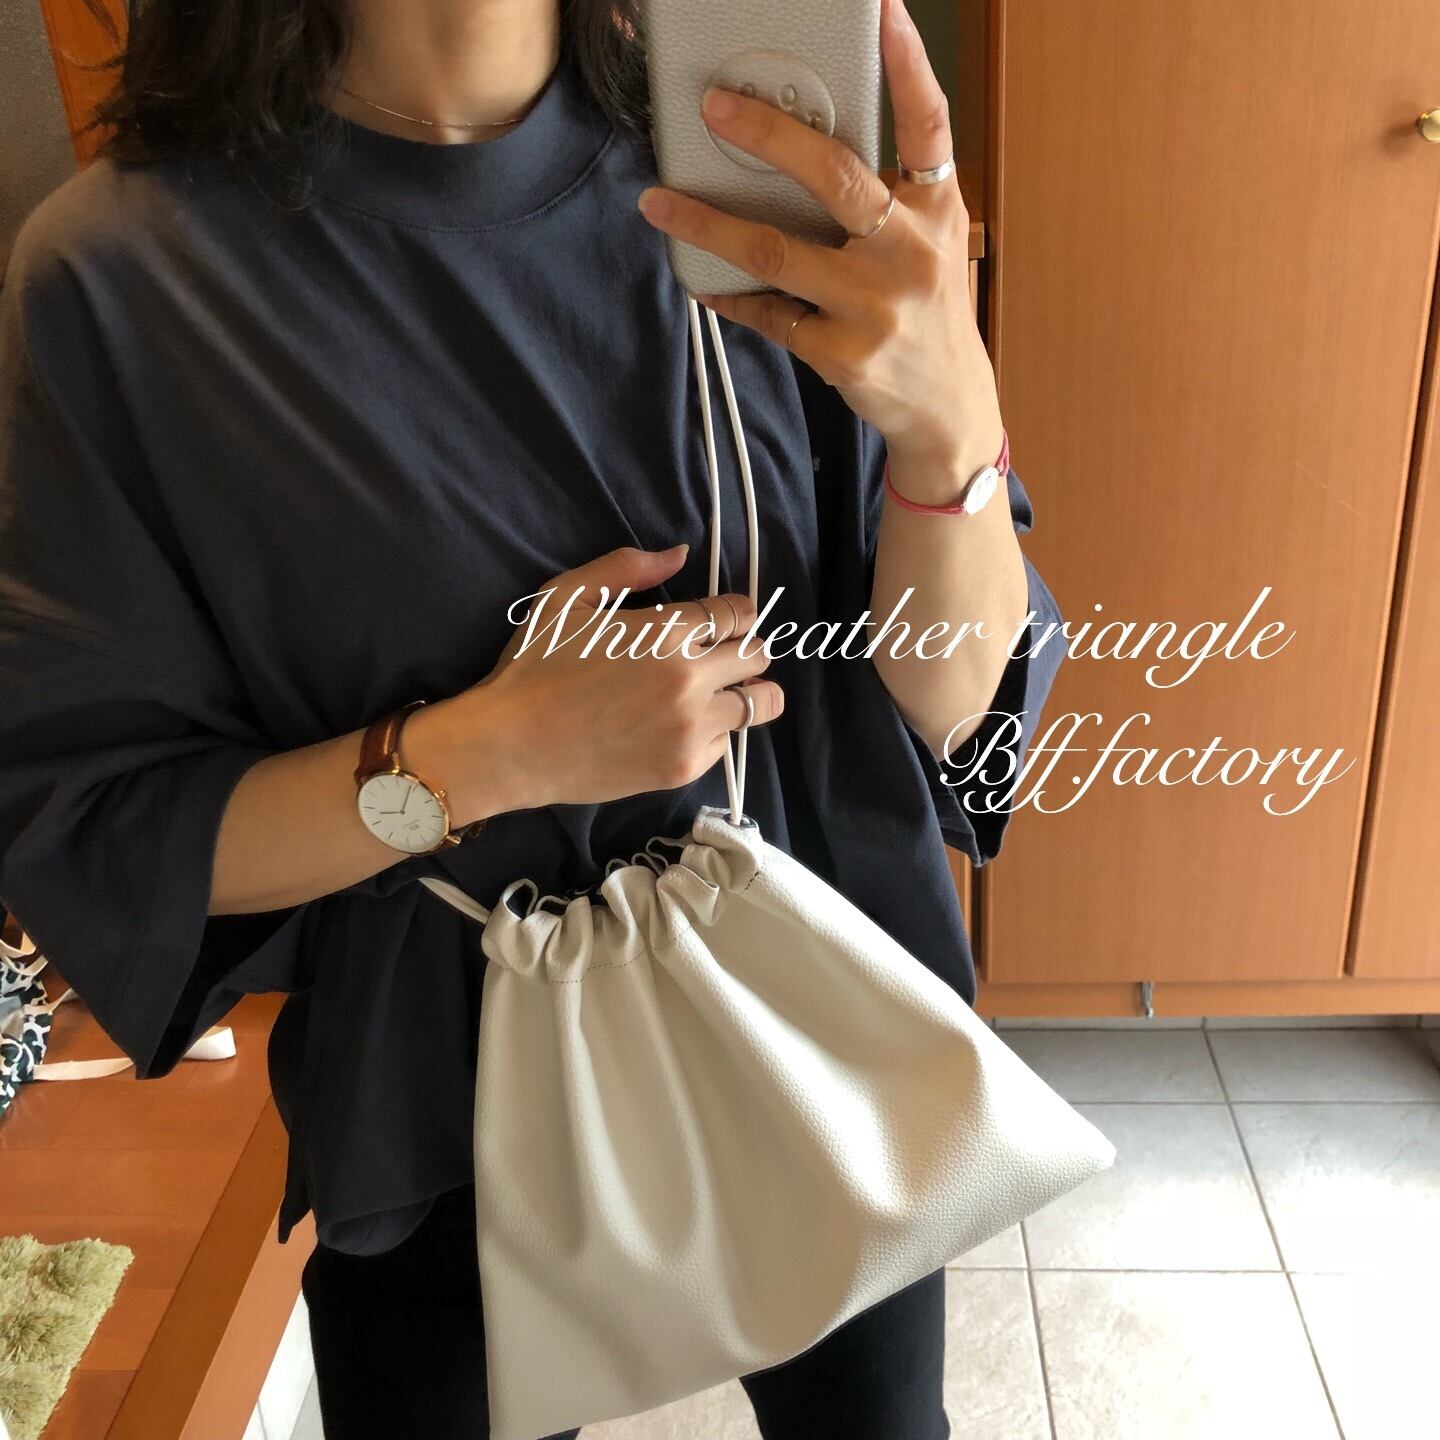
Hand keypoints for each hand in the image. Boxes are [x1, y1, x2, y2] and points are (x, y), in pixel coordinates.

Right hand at [430, 545, 782, 817]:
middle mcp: (689, 679)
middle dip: (746, 648)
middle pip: (759, 655)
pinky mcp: (683, 767)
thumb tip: (680, 555)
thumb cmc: (533, 668)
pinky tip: (681, 725)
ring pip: (760, 703)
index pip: (737, 613)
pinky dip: (715, 731)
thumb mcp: (566, 597)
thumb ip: (626, 568)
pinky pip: (727, 743)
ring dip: (746, 692)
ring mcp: (691, 728)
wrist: (511, 747)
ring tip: (719, 693)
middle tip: (720, 655)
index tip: (722, 620)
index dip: (734, 612)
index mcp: (665, 633)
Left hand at [634, 0, 1003, 480]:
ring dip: (708, 224)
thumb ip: (887, 197)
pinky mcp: (841, 353)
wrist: (946, 404)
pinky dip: (729, 294)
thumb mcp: (930, 242)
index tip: (883, 9)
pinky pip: (768, 313)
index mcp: (937, 210)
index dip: (908, 63)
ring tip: (660, 202)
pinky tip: (701, 279)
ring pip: (775, 251)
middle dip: (768, 135)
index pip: (928, 124)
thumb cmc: (927, 309)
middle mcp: (909, 253)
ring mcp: (874, 307)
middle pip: (834, 177)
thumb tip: (799, 149)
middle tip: (715, 107)